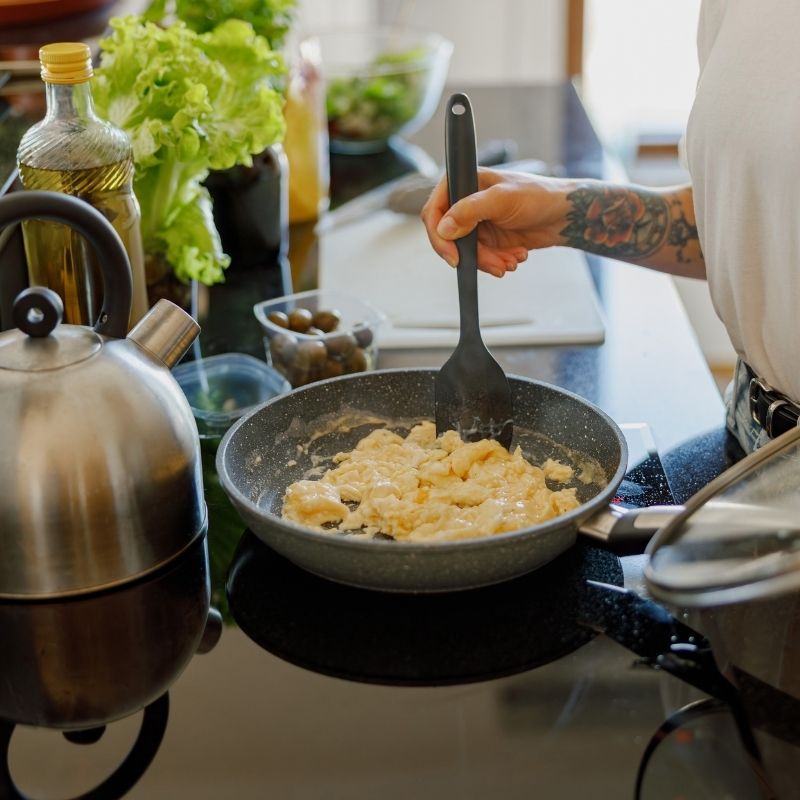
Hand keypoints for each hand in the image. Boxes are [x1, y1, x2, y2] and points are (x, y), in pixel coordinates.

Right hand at [420, 168, 569, 276]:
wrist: (565, 216)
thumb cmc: (540, 196)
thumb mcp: (503, 200)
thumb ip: (470, 211)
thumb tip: (444, 228)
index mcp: (465, 183)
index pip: (435, 210)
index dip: (439, 235)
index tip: (453, 256)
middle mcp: (467, 202)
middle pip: (449, 236)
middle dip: (471, 254)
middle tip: (491, 264)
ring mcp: (477, 222)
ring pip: (466, 252)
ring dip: (488, 261)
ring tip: (511, 260)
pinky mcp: (489, 239)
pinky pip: (481, 258)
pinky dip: (497, 262)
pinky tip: (515, 257)